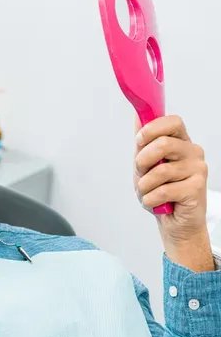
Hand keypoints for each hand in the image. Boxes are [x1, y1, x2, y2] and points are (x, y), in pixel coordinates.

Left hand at [134, 115, 212, 270]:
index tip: (139, 141)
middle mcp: (192, 152)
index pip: (173, 121)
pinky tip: (155, 201)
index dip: (152, 129)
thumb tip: (138, 115)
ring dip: (144, 185)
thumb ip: (143, 141)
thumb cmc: (160, 190)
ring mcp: (197, 169)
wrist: (173, 221)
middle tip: (141, 173)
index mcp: (180, 142)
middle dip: (142, 161)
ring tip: (148, 191)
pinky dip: (151, 198)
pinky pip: (163, 190)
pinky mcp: (197, 188)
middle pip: (163, 144)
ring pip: (160, 170)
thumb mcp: (145, 163)